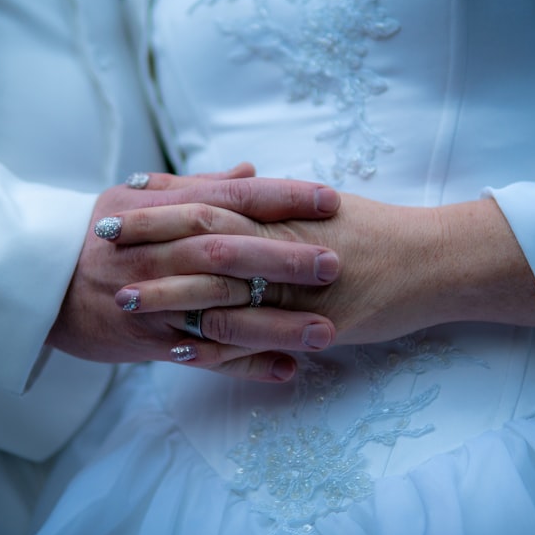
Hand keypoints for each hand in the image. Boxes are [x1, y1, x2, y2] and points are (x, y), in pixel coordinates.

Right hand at [45, 164, 341, 381]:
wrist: (35, 283)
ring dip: (274, 323)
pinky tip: (286, 370)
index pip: (229, 197)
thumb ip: (196, 186)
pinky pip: (200, 355)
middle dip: (283, 257)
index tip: (329, 199)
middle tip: (335, 264)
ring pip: (218, 309)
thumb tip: (251, 169)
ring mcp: (151, 298)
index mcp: (160, 208)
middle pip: (227, 251)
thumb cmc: (93, 234)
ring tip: (326, 331)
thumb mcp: (134, 197)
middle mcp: (158, 250)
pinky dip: (243, 365)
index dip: (280, 197)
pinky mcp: (146, 341)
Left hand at [110, 193, 534, 345]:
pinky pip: (256, 335)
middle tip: (101, 240)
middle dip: (148, 237)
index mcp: (282, 208)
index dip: (163, 198)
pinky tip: (178, 350)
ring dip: (167, 294)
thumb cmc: (377, 232)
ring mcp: (296, 281)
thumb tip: (234, 183)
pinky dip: (213, 343)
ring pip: (219, 287)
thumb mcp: (320, 208)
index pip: (212, 196)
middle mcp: (283, 238)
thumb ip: (273, 201)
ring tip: (123, 300)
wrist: (434, 260)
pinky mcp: (313, 321)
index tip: (122, 194)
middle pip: (202, 234)